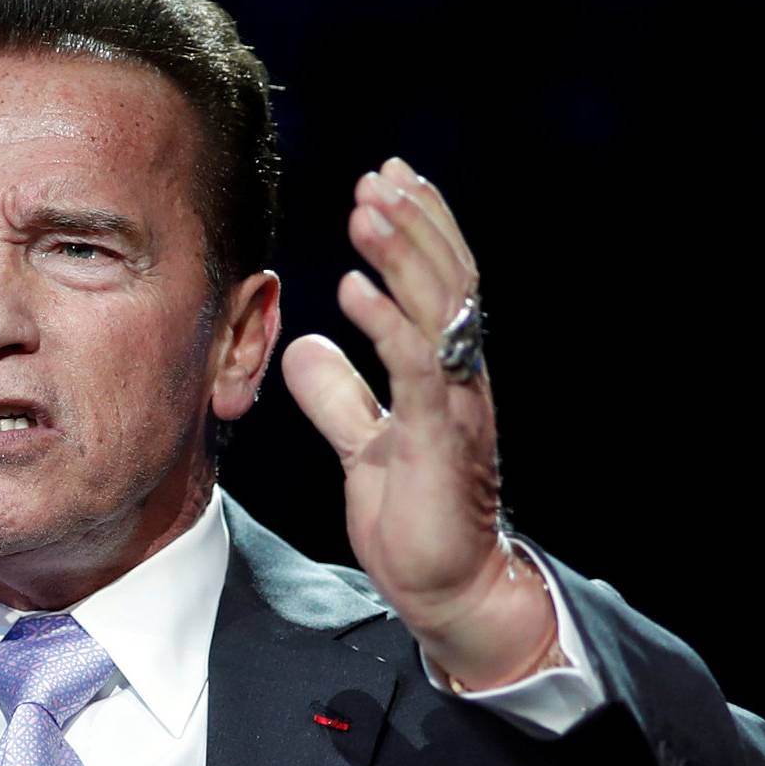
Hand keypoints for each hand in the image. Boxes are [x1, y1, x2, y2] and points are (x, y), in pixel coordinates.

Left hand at [281, 157, 555, 689]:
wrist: (447, 590)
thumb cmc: (415, 521)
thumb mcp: (364, 446)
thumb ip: (339, 396)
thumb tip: (304, 345)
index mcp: (444, 372)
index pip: (437, 282)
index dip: (416, 229)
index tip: (384, 182)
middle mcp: (460, 377)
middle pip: (446, 277)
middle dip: (414, 221)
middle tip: (378, 175)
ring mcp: (455, 403)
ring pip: (437, 307)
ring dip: (401, 252)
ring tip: (367, 207)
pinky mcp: (440, 438)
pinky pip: (415, 367)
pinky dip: (385, 322)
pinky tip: (353, 287)